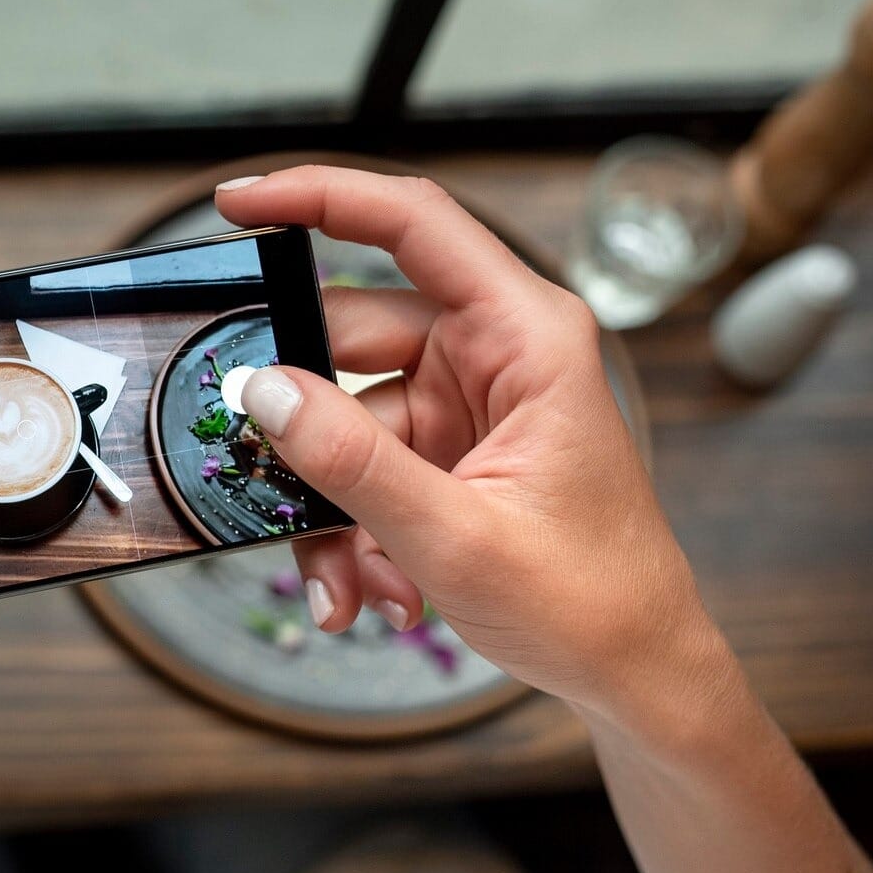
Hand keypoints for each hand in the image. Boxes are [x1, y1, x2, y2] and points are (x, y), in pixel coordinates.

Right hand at [217, 167, 726, 725]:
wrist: (635, 676)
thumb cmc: (594, 602)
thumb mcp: (457, 537)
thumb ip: (352, 460)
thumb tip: (265, 393)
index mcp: (527, 338)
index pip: (414, 224)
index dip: (322, 196)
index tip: (238, 201)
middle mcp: (494, 355)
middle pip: (350, 338)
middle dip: (305, 426)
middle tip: (262, 475)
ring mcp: (465, 406)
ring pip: (344, 420)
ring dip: (331, 506)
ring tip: (351, 581)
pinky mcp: (446, 454)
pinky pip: (361, 469)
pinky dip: (351, 532)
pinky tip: (375, 591)